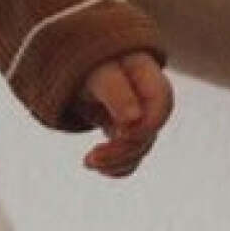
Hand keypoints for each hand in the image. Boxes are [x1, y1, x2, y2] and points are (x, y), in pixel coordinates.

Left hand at [78, 51, 173, 176]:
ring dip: (117, 161)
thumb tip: (134, 120)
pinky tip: (97, 167)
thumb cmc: (85, 63)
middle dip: (124, 150)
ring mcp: (137, 115)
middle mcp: (146, 97)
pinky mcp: (124, 129)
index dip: (146, 125)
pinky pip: (131, 156)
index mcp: (146, 74)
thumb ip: (116, 92)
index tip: (119, 135)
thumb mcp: (98, 74)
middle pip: (150, 131)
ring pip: (140, 147)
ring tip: (88, 162)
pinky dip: (116, 166)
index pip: (162, 102)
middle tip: (92, 157)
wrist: (67, 62)